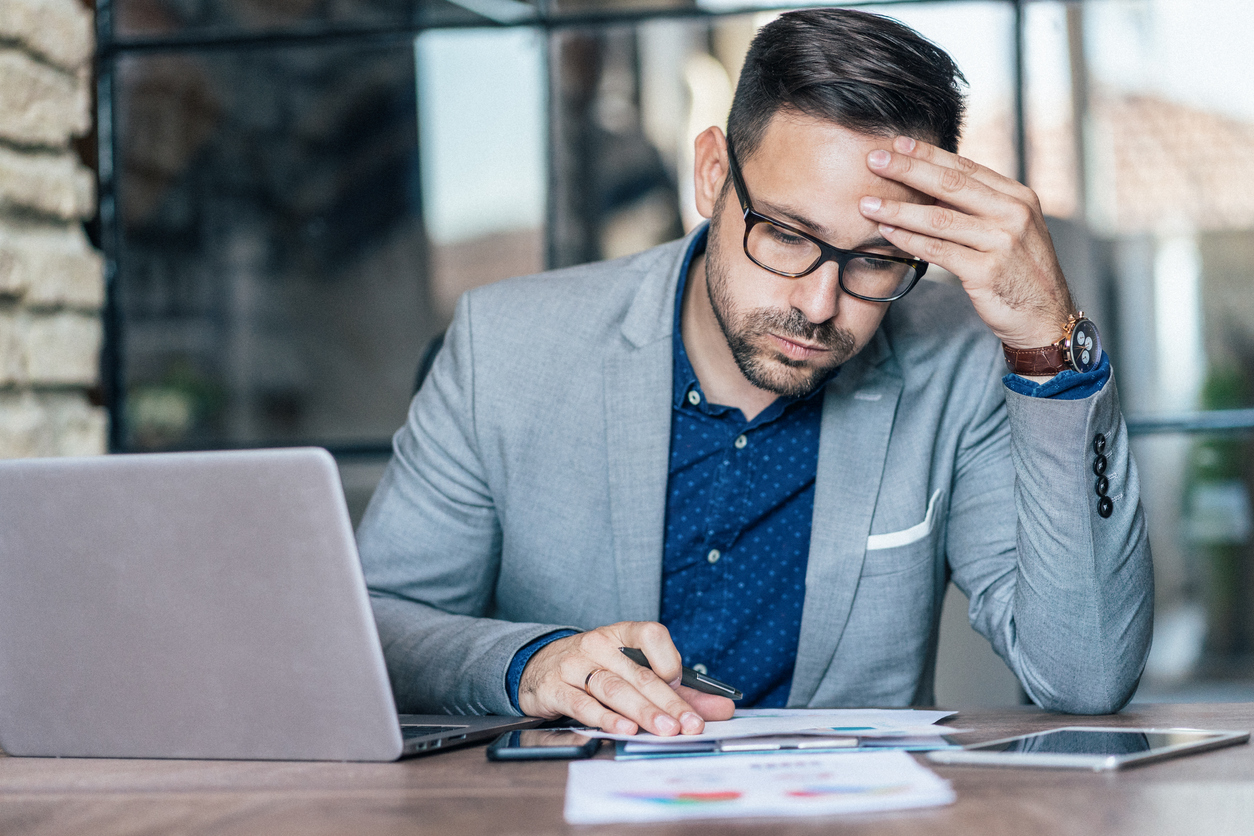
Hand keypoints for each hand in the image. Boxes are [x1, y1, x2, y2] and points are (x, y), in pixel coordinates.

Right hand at [517, 621, 735, 735]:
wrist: (536, 668)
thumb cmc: (593, 668)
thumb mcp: (630, 669)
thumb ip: (677, 691)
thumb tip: (721, 708)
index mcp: (619, 634)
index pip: (649, 634)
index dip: (667, 657)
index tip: (679, 680)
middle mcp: (597, 645)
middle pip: (639, 674)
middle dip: (668, 702)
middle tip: (690, 725)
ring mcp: (574, 666)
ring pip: (614, 689)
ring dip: (643, 711)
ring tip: (665, 730)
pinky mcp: (555, 688)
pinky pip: (583, 704)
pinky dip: (605, 717)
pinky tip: (624, 728)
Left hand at [859, 136, 1074, 356]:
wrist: (1046, 317)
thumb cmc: (1019, 273)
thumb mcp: (1011, 230)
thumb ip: (980, 207)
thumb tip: (933, 185)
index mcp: (1018, 197)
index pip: (966, 168)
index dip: (929, 154)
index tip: (897, 144)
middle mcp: (1013, 214)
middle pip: (951, 185)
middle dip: (908, 169)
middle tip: (874, 159)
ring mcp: (1002, 242)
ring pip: (939, 219)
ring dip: (899, 209)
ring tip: (867, 203)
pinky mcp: (987, 272)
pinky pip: (939, 251)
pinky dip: (909, 241)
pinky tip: (887, 233)